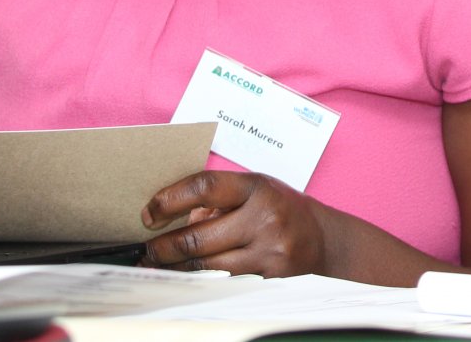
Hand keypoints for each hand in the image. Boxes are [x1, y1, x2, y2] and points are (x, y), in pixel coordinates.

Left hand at [139, 170, 328, 276]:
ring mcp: (268, 251)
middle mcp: (264, 218)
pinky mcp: (268, 279)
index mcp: (257, 188)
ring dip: (175, 269)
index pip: (204, 187)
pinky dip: (200, 280)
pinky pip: (221, 282)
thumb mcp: (254, 190)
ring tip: (160, 266)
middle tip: (147, 250)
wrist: (323, 239)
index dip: (169, 200)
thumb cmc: (281, 209)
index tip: (150, 214)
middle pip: (196, 238)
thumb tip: (169, 220)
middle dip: (162, 248)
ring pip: (204, 267)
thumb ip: (215, 201)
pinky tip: (189, 277)